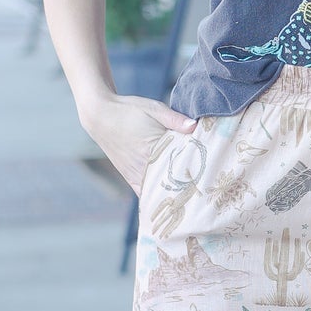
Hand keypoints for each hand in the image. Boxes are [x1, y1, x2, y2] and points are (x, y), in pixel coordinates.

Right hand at [81, 91, 195, 194]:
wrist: (100, 116)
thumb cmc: (129, 110)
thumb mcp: (154, 108)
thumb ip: (175, 119)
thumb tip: (194, 126)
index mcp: (151, 150)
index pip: (179, 166)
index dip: (195, 172)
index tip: (210, 176)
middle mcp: (142, 167)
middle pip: (171, 183)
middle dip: (187, 186)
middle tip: (205, 190)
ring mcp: (134, 175)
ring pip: (158, 192)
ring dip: (172, 194)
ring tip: (190, 197)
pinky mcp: (129, 177)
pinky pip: (144, 194)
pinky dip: (156, 197)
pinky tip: (168, 201)